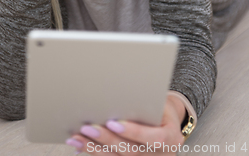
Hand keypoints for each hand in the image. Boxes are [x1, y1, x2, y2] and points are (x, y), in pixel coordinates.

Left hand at [66, 96, 185, 154]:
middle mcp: (159, 155)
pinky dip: (94, 152)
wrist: (168, 124)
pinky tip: (80, 146)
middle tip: (87, 127)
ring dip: (94, 148)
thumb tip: (121, 97)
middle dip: (106, 139)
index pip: (153, 138)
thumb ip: (146, 105)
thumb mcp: (161, 104)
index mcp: (171, 138)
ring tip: (77, 137)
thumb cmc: (162, 109)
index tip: (114, 123)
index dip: (133, 132)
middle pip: (130, 151)